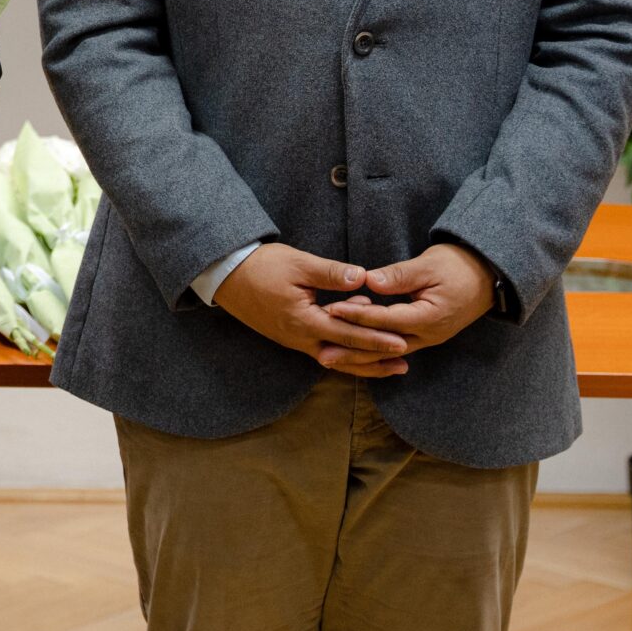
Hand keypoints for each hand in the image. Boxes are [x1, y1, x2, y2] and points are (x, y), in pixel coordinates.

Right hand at [214, 244, 408, 378]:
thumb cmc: (262, 266)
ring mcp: (293, 340)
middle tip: (404, 363)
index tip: (401, 342)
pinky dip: (343, 355)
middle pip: (344, 356)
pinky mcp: (290, 337)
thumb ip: (331, 274)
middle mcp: (300, 338)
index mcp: (303, 321)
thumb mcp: (298, 264)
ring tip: (388, 366)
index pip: (347, 334)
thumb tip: (363, 277)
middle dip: (375, 361)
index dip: (376, 340)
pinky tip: (356, 352)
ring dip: (361, 363)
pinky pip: (323, 351)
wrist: (227, 274)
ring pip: (334, 359)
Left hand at [322, 243, 495, 362]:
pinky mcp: (424, 336)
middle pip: (383, 346)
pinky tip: (353, 351)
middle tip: (322, 352)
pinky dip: (373, 350)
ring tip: (330, 357)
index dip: (356, 315)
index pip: (385, 319)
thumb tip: (369, 280)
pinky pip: (394, 348)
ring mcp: (427, 339)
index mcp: (429, 318)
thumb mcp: (429, 265)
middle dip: (352, 349)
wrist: (487, 276)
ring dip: (359, 355)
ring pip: (387, 352)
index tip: (330, 310)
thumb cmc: (458, 266)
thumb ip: (399, 276)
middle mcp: (428, 335)